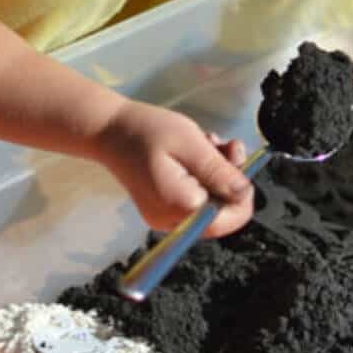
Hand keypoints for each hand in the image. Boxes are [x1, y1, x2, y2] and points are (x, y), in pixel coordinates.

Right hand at [98, 100, 253, 236]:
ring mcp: (167, 218)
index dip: (242, 194)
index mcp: (179, 206)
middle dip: (229, 178)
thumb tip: (244, 192)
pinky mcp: (165, 210)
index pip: (228, 219)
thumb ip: (219, 171)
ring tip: (206, 144)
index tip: (237, 162)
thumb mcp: (190, 144)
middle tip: (224, 146)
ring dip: (218, 174)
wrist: (109, 131)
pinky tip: (196, 154)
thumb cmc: (145, 131)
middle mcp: (172, 221)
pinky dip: (204, 177)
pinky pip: (197, 200)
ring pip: (211, 204)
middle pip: (221, 213)